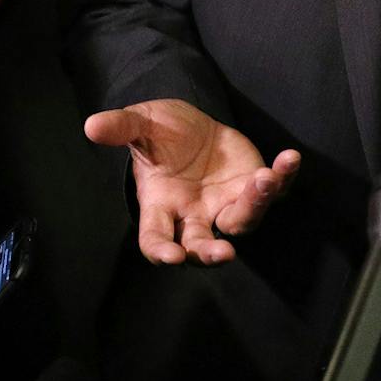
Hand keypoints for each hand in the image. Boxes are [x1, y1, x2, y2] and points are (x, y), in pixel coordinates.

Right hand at [84, 100, 299, 264]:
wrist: (191, 126)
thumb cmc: (160, 132)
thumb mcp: (140, 124)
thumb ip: (120, 127)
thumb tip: (91, 126)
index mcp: (161, 205)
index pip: (156, 238)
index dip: (162, 251)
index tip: (172, 257)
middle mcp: (194, 214)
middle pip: (202, 246)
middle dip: (211, 253)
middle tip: (224, 253)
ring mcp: (225, 205)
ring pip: (242, 222)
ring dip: (253, 206)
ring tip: (263, 179)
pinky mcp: (250, 188)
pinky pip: (272, 192)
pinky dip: (283, 178)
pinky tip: (289, 159)